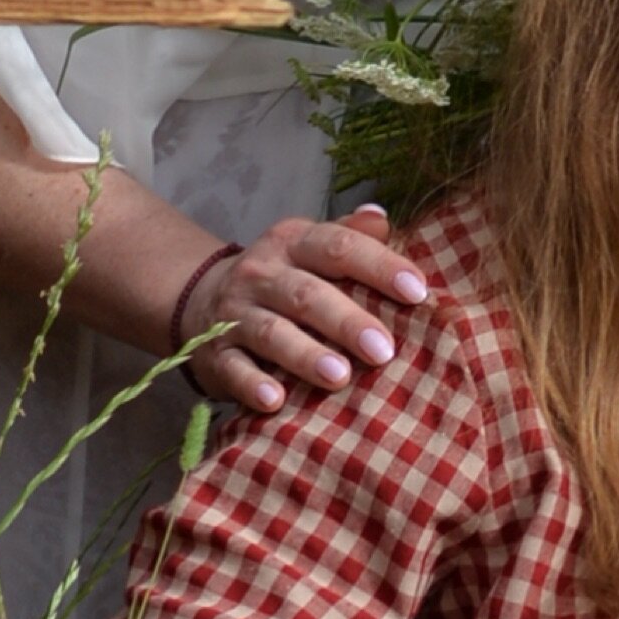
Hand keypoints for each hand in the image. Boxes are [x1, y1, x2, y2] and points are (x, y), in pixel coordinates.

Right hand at [165, 207, 430, 410]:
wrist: (201, 300)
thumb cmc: (283, 278)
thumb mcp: (310, 248)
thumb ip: (349, 236)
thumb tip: (381, 218)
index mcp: (293, 242)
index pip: (338, 247)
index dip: (379, 267)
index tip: (418, 292)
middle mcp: (262, 273)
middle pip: (306, 294)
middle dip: (346, 322)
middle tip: (384, 350)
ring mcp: (235, 314)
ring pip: (271, 333)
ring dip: (306, 355)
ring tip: (340, 376)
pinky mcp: (216, 353)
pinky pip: (234, 368)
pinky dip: (252, 384)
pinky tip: (274, 401)